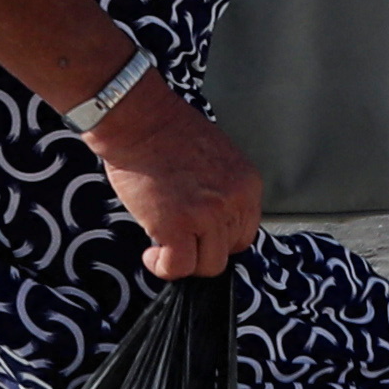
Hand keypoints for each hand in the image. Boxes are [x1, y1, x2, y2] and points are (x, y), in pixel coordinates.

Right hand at [84, 75, 262, 276]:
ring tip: (164, 249)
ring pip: (207, 265)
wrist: (140, 121)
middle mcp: (234, 201)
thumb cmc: (167, 133)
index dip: (219, 239)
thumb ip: (221, 190)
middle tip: (179, 241)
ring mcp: (208, 215)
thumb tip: (211, 222)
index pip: (245, 231)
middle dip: (202, 250)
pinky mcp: (177, 226)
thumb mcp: (215, 159)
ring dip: (183, 262)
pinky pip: (178, 267)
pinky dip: (163, 267)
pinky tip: (152, 254)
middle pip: (228, 250)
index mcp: (247, 183)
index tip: (199, 236)